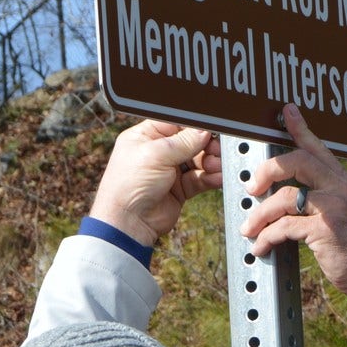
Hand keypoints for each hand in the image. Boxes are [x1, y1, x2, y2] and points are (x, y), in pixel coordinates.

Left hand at [92, 120, 222, 246]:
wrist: (128, 222)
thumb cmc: (129, 185)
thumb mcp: (157, 154)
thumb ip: (184, 141)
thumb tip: (204, 130)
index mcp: (146, 136)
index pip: (176, 124)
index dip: (194, 126)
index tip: (209, 129)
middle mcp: (159, 152)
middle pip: (190, 142)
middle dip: (206, 145)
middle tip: (216, 149)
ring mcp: (170, 171)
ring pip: (198, 160)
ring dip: (211, 162)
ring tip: (217, 165)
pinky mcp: (180, 189)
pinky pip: (200, 179)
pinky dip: (210, 177)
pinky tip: (218, 177)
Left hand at [241, 105, 346, 329]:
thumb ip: (328, 198)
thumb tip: (295, 195)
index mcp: (345, 182)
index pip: (319, 148)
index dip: (301, 128)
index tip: (287, 111)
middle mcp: (341, 188)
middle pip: (297, 161)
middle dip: (267, 171)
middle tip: (252, 187)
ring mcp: (334, 208)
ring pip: (284, 197)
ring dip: (260, 215)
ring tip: (249, 228)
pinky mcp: (325, 230)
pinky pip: (285, 226)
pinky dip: (268, 237)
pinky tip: (262, 247)